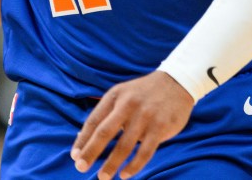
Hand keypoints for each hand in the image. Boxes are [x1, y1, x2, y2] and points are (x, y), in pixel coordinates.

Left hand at [70, 71, 192, 178]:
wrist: (176, 82)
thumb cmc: (142, 93)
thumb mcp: (121, 95)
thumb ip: (105, 114)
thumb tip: (83, 138)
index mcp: (114, 96)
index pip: (94, 120)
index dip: (83, 139)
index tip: (75, 156)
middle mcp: (128, 105)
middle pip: (104, 132)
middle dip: (91, 152)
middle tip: (80, 168)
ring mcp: (145, 116)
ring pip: (124, 145)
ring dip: (112, 164)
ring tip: (103, 177)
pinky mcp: (160, 127)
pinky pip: (145, 152)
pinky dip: (134, 166)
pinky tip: (125, 175)